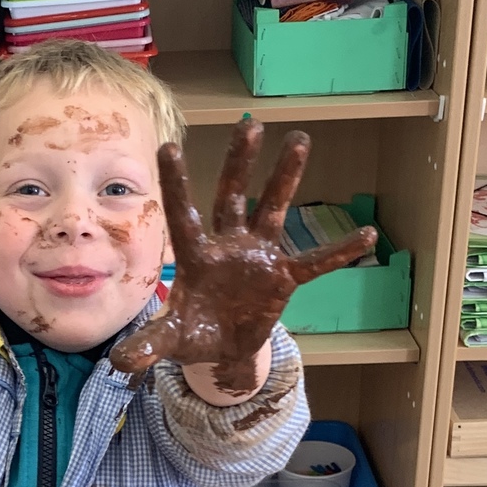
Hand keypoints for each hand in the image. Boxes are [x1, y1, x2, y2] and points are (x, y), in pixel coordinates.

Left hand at [110, 122, 375, 395]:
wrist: (222, 349)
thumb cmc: (193, 333)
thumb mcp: (170, 340)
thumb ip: (147, 345)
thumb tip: (119, 362)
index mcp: (195, 256)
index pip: (183, 216)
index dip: (176, 184)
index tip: (167, 146)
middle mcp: (227, 246)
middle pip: (231, 197)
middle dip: (239, 163)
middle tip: (249, 123)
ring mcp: (258, 257)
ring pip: (272, 210)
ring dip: (284, 179)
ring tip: (298, 142)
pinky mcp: (282, 277)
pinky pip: (314, 263)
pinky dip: (339, 252)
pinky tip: (367, 236)